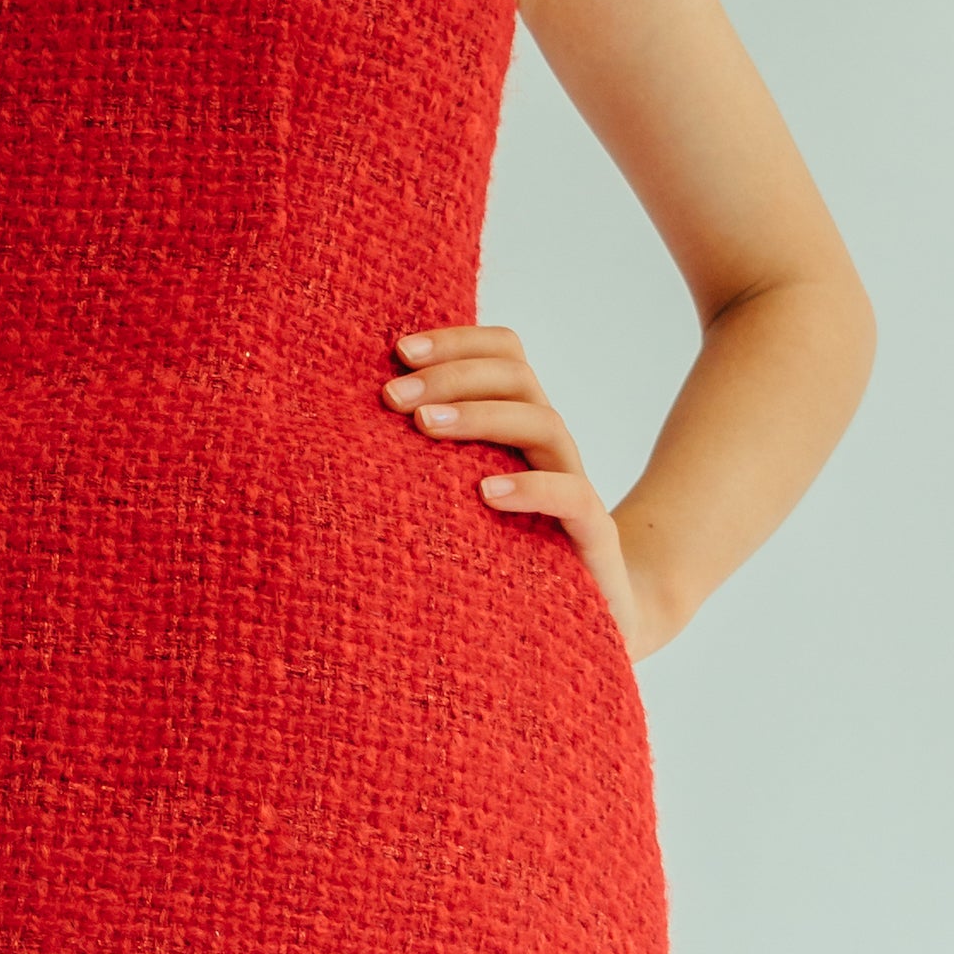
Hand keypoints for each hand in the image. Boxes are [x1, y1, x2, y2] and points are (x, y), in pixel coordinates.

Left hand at [383, 319, 670, 657]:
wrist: (600, 613)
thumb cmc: (507, 554)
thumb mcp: (462, 500)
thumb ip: (430, 462)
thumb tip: (353, 427)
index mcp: (520, 426)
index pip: (504, 353)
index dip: (457, 341)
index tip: (399, 350)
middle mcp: (550, 446)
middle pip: (516, 376)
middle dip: (451, 375)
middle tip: (393, 396)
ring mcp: (573, 485)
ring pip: (542, 423)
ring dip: (479, 416)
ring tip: (424, 426)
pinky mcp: (592, 533)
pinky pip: (572, 496)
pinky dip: (530, 487)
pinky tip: (486, 493)